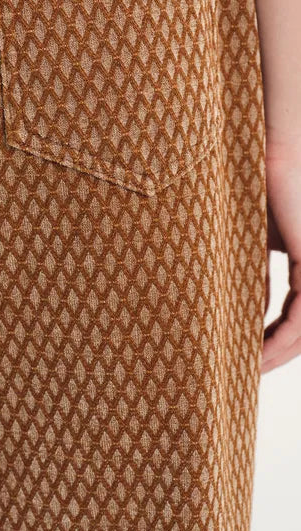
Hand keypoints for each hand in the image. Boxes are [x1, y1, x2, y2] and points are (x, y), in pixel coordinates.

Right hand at [261, 140, 300, 372]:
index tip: (247, 357)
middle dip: (277, 353)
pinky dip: (283, 337)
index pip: (294, 312)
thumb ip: (251, 273)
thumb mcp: (247, 242)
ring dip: (280, 353)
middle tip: (248, 374)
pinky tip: (261, 351)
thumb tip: (238, 309)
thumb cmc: (248, 188)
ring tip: (251, 369)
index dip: (272, 338)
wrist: (257, 156)